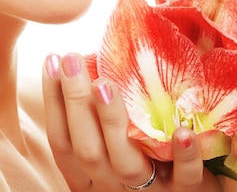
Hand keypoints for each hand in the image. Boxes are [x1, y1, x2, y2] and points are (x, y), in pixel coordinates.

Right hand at [42, 53, 236, 191]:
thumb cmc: (149, 159)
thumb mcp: (117, 141)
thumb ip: (101, 112)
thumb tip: (89, 57)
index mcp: (92, 175)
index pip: (63, 142)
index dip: (54, 102)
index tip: (53, 60)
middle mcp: (113, 186)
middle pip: (87, 150)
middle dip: (76, 103)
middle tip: (71, 59)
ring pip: (125, 163)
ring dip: (112, 122)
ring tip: (104, 84)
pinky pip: (184, 179)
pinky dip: (183, 156)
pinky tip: (182, 131)